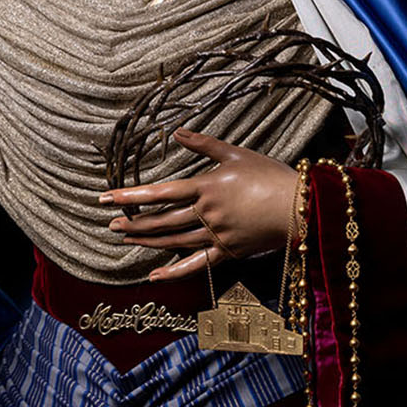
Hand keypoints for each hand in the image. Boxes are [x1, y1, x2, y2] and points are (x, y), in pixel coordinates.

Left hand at [99, 127, 297, 280]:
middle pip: (162, 220)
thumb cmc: (270, 175)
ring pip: (174, 241)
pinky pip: (197, 264)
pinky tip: (155, 275)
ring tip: (126, 239)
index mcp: (206, 187)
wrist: (301, 206)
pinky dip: (175, 271)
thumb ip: (203, 143)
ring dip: (148, 241)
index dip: (129, 195)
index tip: (105, 198)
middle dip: (134, 223)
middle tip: (110, 225)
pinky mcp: (229, 252)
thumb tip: (176, 131)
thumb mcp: (235, 153)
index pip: (159, 192)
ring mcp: (217, 235)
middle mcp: (206, 213)